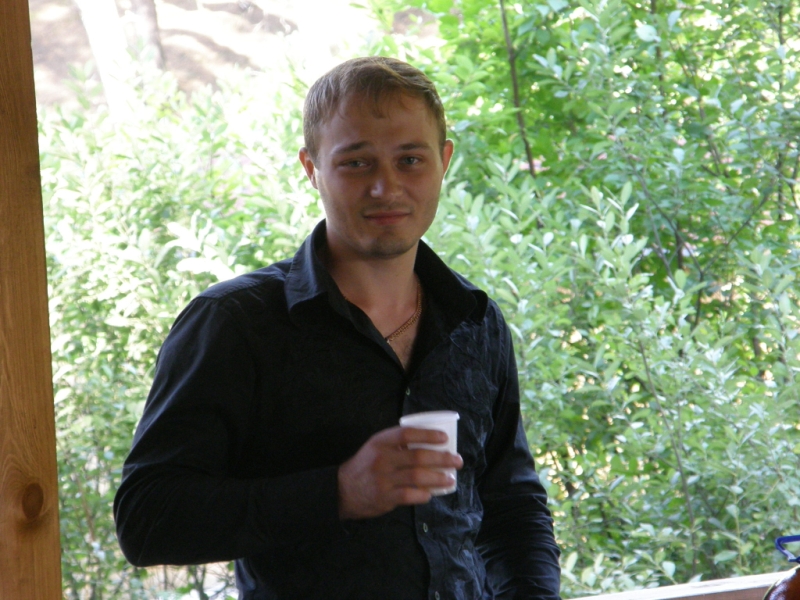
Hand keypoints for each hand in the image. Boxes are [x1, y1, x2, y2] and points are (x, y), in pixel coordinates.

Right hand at [337, 426, 463, 519]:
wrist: (343, 489)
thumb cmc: (367, 465)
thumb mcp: (376, 447)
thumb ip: (397, 443)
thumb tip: (430, 442)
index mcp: (381, 442)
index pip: (407, 434)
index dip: (427, 434)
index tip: (445, 438)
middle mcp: (382, 459)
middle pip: (418, 457)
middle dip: (442, 459)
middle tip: (457, 461)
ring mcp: (383, 479)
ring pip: (417, 477)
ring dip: (438, 478)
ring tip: (450, 478)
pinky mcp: (385, 497)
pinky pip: (409, 495)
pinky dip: (423, 494)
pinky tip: (431, 494)